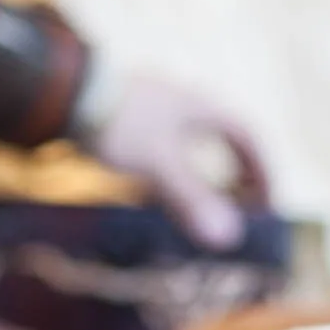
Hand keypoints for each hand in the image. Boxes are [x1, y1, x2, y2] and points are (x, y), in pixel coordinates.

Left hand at [86, 73, 271, 250]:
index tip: (266, 204)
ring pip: (189, 146)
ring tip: (196, 210)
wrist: (63, 91)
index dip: (262, 172)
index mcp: (203, 108)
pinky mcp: (127, 118)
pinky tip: (152, 196)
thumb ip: (193, 200)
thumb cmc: (118, 123)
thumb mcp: (159, 165)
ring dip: (198, 177)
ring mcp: (155, 108)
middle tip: (235, 209)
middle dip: (232, 176)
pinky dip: (167, 175)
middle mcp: (184, 104)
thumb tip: (228, 238)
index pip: (248, 137)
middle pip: (221, 141)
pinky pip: (160, 150)